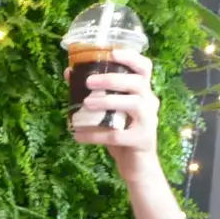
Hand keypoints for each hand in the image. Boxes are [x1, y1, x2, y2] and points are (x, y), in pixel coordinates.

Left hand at [72, 49, 159, 163]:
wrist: (137, 167)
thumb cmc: (122, 134)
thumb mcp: (109, 113)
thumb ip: (94, 95)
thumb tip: (69, 73)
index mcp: (144, 93)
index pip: (144, 68)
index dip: (131, 57)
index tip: (112, 51)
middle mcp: (150, 103)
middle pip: (137, 83)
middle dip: (112, 79)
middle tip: (88, 82)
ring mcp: (148, 122)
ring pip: (133, 104)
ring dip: (107, 101)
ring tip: (85, 104)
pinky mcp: (141, 140)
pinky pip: (117, 134)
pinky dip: (95, 134)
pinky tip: (78, 135)